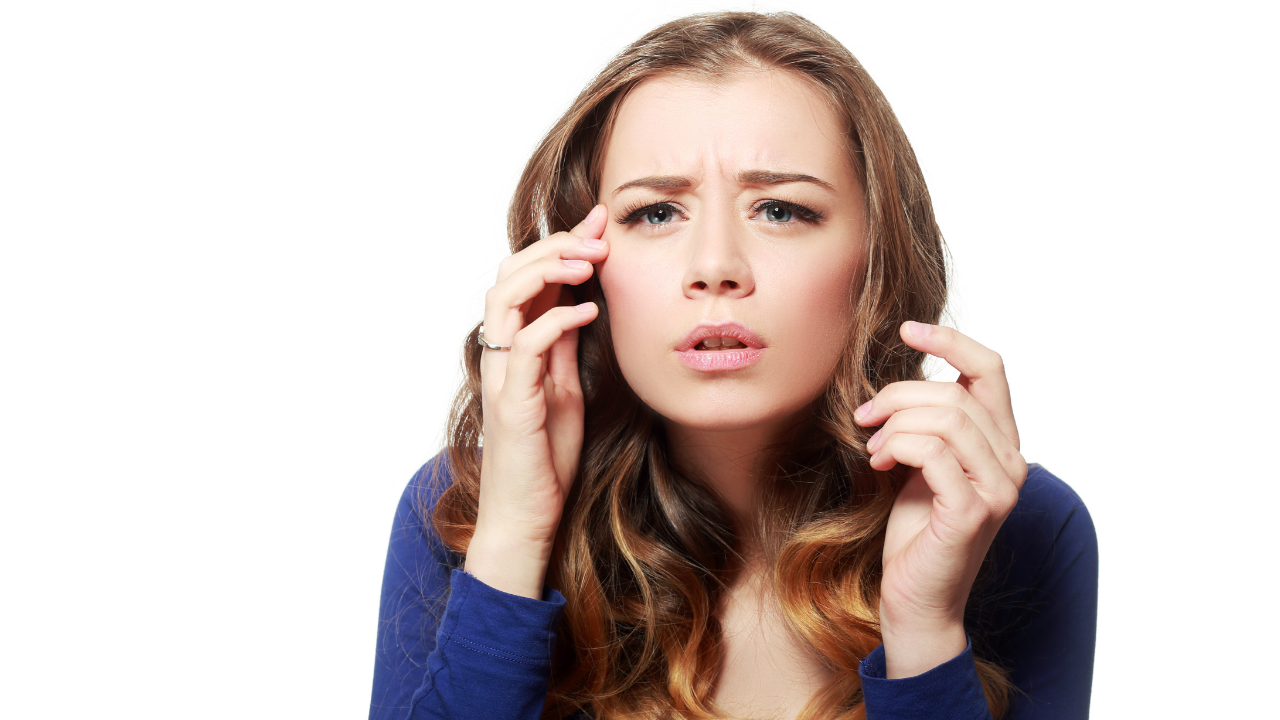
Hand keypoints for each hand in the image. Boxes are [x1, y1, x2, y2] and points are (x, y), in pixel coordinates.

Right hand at [463, 205, 609, 597]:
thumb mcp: (563, 389)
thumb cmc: (545, 458)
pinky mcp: (512, 403)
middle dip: (555, 245)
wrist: (529, 517)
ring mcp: (502, 376)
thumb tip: (580, 303)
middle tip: (598, 235)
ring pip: (505, 298)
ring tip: (590, 261)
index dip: (560, 243)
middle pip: (510, 274)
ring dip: (548, 270)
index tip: (599, 220)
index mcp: (515, 347)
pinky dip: (557, 320)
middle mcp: (501, 354)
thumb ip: (563, 347)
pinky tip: (590, 310)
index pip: (527, 277)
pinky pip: (525, 346)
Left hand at [853, 321, 1027, 677]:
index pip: (991, 369)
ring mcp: (999, 488)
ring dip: (895, 423)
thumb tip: (901, 379)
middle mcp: (1011, 462)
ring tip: (872, 447)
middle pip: (956, 392)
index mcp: (1001, 442)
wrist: (916, 599)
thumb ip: (927, 423)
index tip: (908, 330)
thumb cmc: (914, 531)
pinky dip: (897, 447)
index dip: (951, 341)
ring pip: (946, 417)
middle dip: (898, 394)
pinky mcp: (973, 511)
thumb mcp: (920, 463)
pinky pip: (933, 452)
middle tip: (863, 416)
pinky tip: (878, 464)